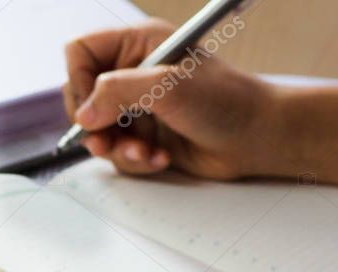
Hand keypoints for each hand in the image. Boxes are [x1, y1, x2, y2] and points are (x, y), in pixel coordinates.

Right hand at [62, 19, 277, 179]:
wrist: (258, 137)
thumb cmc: (226, 101)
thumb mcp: (167, 87)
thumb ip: (117, 92)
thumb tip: (84, 115)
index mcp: (138, 44)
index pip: (81, 52)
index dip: (78, 80)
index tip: (92, 107)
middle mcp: (133, 72)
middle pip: (81, 96)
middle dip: (94, 125)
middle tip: (106, 141)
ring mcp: (137, 106)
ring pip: (97, 131)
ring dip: (117, 149)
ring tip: (144, 153)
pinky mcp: (144, 135)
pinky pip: (117, 152)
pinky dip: (134, 160)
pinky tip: (159, 158)